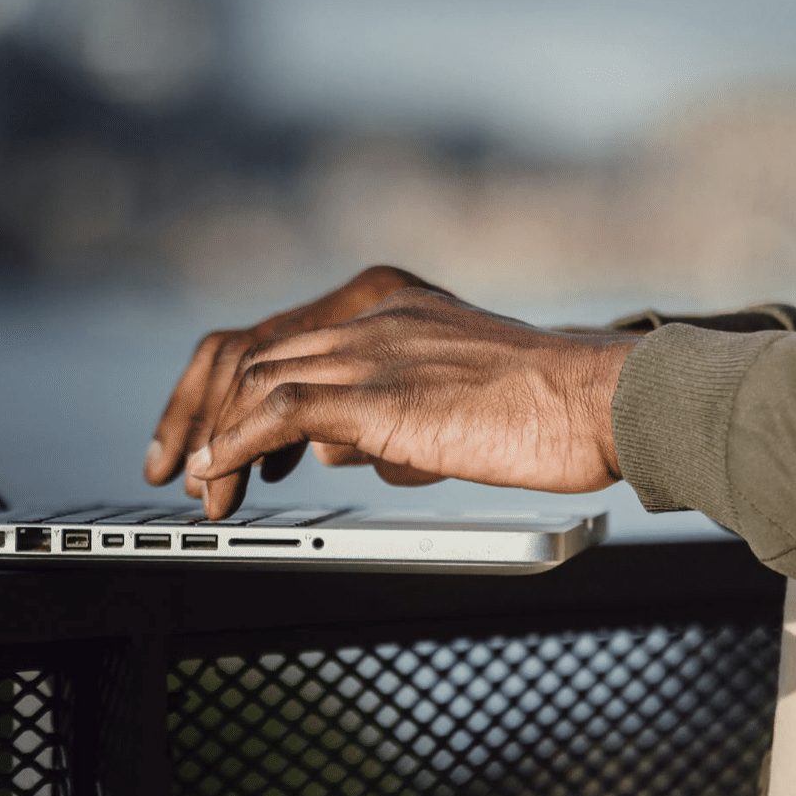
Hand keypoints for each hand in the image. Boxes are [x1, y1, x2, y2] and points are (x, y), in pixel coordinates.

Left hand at [185, 287, 634, 518]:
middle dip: (213, 413)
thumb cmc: (553, 409)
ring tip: (205, 489)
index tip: (220, 437)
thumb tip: (343, 447)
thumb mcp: (457, 399)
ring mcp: (376, 350)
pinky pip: (280, 410)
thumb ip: (395, 410)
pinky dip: (236, 444)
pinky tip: (218, 475)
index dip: (243, 391)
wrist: (605, 399)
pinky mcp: (380, 393)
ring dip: (219, 438)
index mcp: (397, 307)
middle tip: (190, 466)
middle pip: (260, 353)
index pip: (292, 340)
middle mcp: (377, 314)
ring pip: (260, 379)